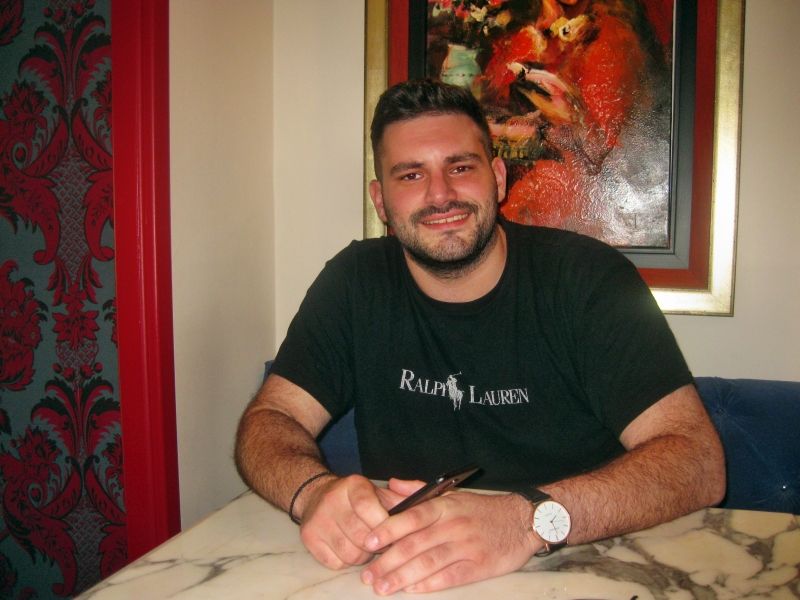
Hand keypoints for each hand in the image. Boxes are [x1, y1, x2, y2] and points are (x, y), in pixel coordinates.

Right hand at [299, 475, 401, 568]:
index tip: (394, 533)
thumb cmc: (357, 498)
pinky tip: (349, 548)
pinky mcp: (309, 537)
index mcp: (353, 485)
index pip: (368, 508)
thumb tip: (419, 514)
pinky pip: (336, 563)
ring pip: (350, 554)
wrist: (316, 495)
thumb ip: (401, 501)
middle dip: (378, 545)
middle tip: (383, 544)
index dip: (384, 525)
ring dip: (364, 556)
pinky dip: (346, 561)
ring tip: (367, 546)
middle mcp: (332, 499)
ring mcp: (318, 519)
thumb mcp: (379, 492)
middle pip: (362, 536)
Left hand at [360, 480, 539, 594]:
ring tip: (383, 587)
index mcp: (445, 506)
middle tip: (369, 576)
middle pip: (415, 544)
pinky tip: (412, 590)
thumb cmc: (482, 509)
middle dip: (388, 562)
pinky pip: (449, 577)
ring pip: (428, 563)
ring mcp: (466, 546)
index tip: (369, 542)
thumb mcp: (452, 494)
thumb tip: (391, 484)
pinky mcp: (478, 566)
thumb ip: (418, 490)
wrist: (522, 520)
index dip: (388, 530)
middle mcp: (453, 525)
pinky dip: (429, 585)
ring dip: (402, 577)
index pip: (412, 516)